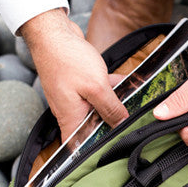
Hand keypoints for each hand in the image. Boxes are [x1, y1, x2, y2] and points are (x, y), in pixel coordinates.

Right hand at [19, 8, 126, 141]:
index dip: (91, 153)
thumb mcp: (96, 87)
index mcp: (70, 117)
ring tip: (135, 104)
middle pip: (92, 127)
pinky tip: (127, 83)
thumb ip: (110, 108)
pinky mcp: (79, 83)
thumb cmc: (67, 59)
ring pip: (98, 107)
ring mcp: (74, 96)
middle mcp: (70, 110)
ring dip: (114, 104)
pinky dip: (110, 89)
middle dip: (110, 127)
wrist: (52, 32)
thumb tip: (122, 124)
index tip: (111, 154)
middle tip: (132, 127)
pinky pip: (97, 91)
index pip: (77, 146)